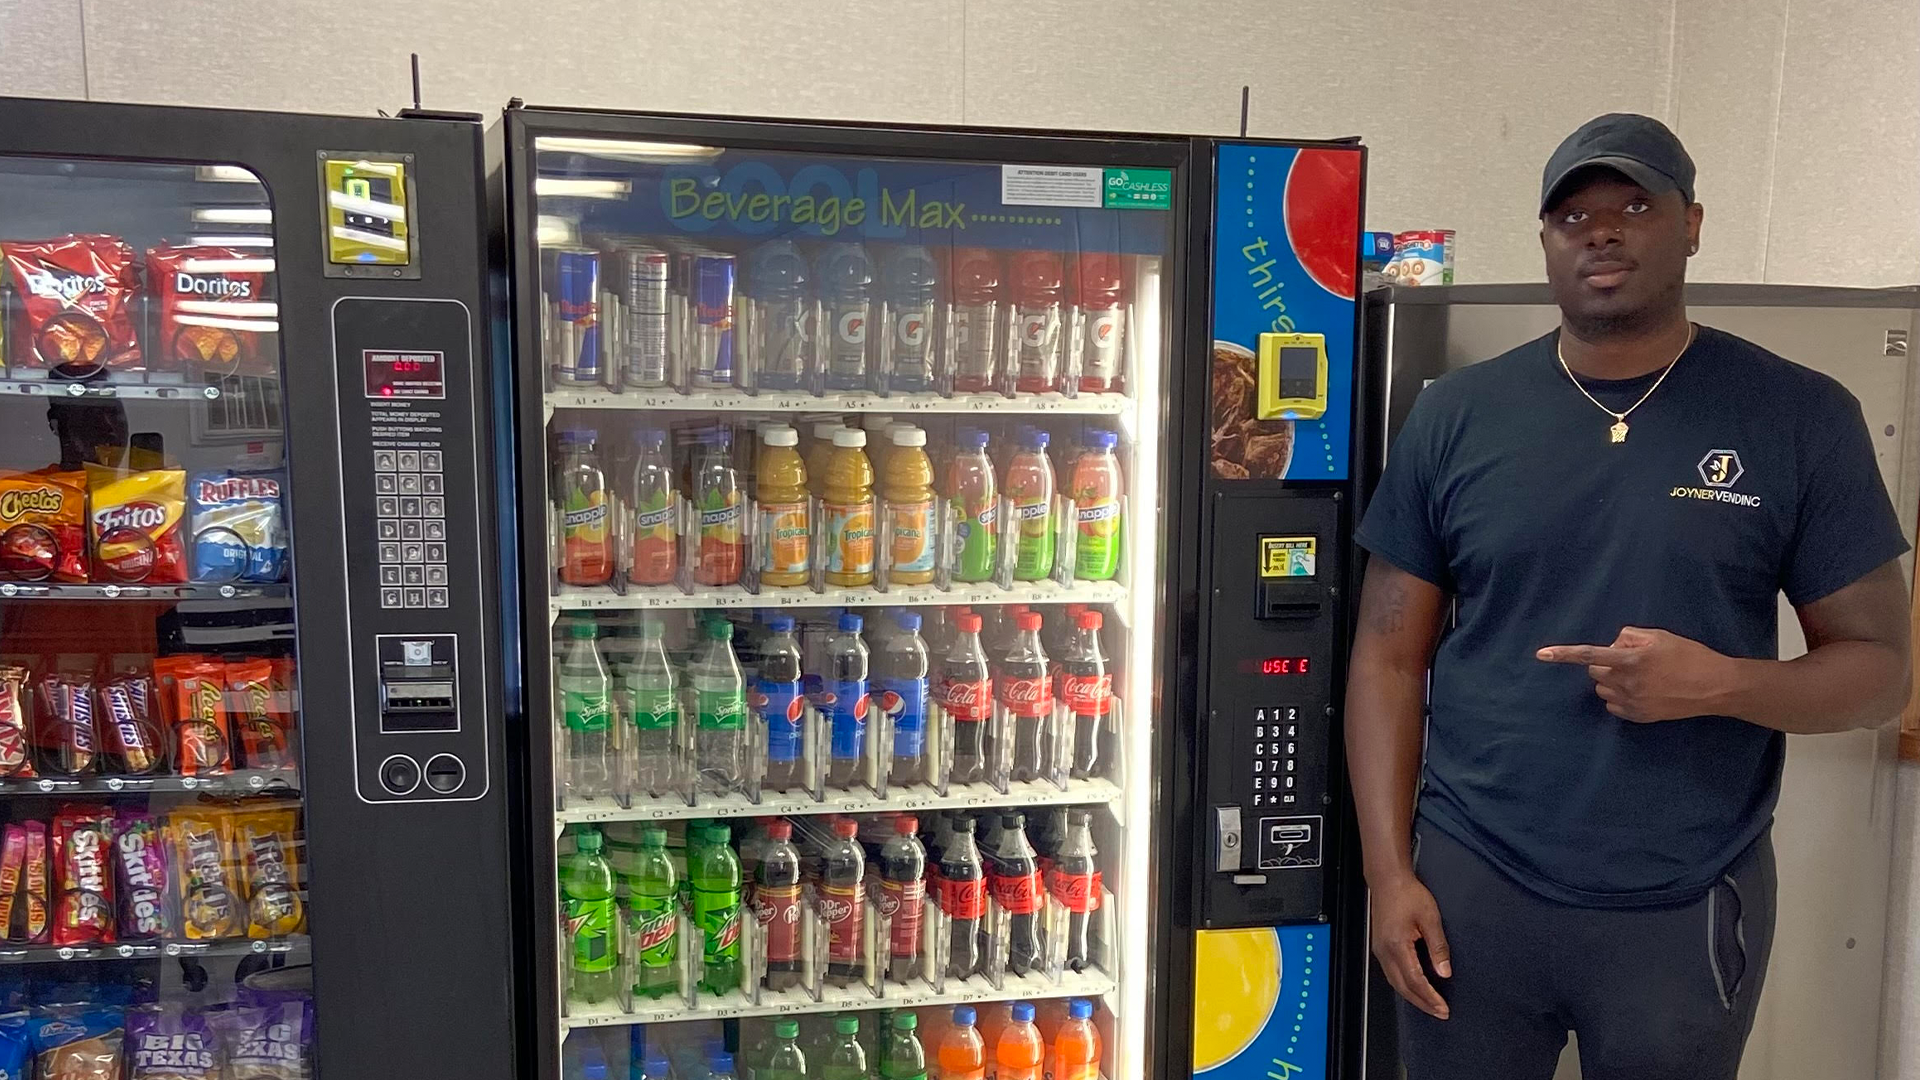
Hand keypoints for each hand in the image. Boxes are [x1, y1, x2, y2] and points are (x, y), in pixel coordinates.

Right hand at [1370, 872, 1450, 1019]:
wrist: (1387, 879)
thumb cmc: (1407, 893)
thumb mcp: (1430, 918)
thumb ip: (1438, 947)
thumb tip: (1444, 972)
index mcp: (1397, 945)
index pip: (1415, 980)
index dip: (1429, 997)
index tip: (1443, 1007)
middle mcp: (1385, 951)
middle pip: (1403, 987)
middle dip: (1422, 1003)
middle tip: (1439, 1012)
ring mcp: (1379, 950)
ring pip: (1395, 982)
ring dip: (1412, 996)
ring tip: (1429, 1004)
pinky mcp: (1380, 946)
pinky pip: (1391, 973)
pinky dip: (1404, 985)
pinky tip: (1414, 987)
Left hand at [1536, 626, 1737, 722]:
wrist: (1715, 687)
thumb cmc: (1689, 656)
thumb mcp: (1660, 636)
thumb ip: (1629, 637)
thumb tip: (1612, 645)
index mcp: (1632, 660)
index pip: (1590, 654)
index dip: (1563, 654)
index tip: (1540, 654)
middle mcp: (1627, 683)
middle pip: (1595, 671)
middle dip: (1605, 663)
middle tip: (1630, 660)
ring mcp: (1632, 703)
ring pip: (1603, 689)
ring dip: (1612, 680)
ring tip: (1640, 676)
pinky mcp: (1638, 717)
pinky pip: (1613, 705)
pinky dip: (1620, 697)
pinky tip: (1642, 691)